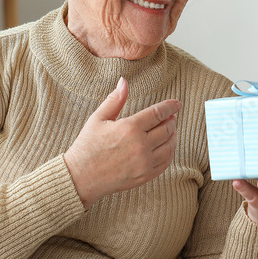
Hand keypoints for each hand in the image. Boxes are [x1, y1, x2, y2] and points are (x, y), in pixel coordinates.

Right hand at [64, 77, 180, 209]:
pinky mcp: (145, 176)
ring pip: (170, 146)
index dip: (170, 107)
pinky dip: (170, 152)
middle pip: (167, 129)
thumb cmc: (87, 146)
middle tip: (171, 116)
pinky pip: (165, 163)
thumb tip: (124, 81)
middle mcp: (141, 146)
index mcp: (130, 128)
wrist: (80, 178)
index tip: (177, 104)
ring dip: (173, 136)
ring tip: (170, 130)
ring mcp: (144, 163)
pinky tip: (167, 147)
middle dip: (171, 120)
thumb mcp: (98, 119)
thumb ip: (115, 100)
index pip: (158, 113)